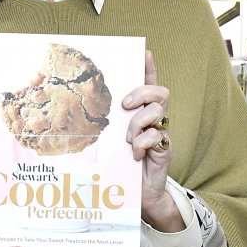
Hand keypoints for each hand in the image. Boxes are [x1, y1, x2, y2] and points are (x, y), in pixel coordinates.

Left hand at [122, 50, 183, 232]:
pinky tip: (135, 155)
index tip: (145, 52)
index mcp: (142, 113)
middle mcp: (155, 120)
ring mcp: (162, 133)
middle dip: (142, 93)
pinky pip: (156, 137)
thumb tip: (81, 107)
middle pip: (160, 92)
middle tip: (125, 105)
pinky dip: (142, 144)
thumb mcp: (113, 140)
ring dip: (137, 124)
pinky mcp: (165, 149)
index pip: (150, 84)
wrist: (140, 195)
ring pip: (156, 113)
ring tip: (128, 140)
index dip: (149, 68)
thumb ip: (109, 124)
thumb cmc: (123, 164)